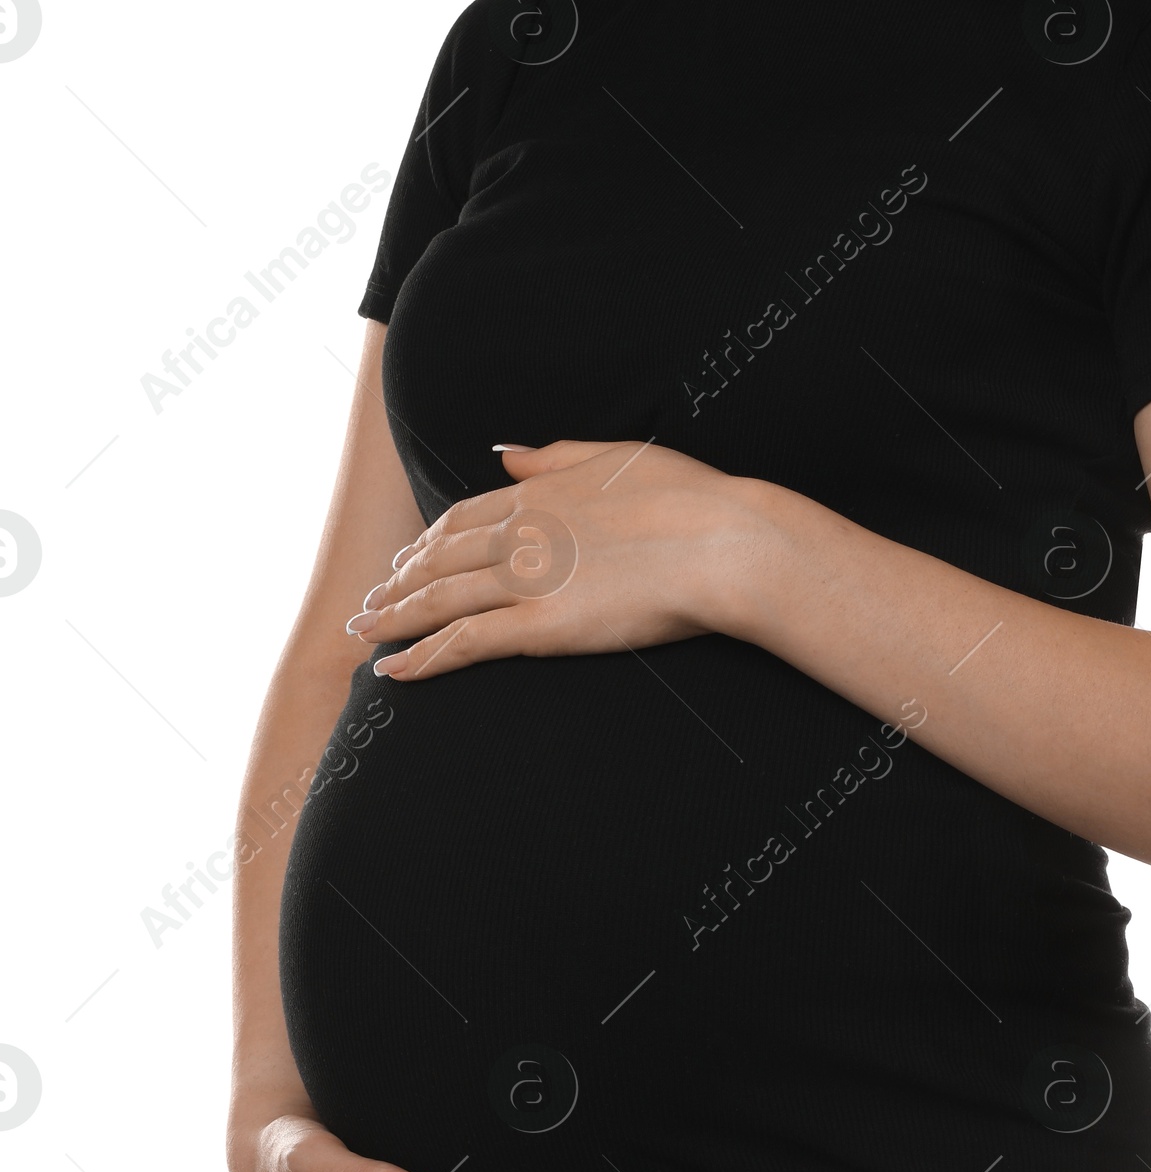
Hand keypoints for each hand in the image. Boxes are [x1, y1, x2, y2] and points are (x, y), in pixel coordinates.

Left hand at [342, 439, 780, 679]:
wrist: (722, 542)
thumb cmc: (691, 500)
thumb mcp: (619, 458)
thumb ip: (557, 459)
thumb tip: (511, 458)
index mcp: (538, 495)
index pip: (461, 520)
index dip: (427, 544)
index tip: (407, 562)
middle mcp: (519, 534)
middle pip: (437, 561)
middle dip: (397, 585)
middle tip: (369, 606)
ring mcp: (526, 581)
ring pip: (438, 601)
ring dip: (394, 620)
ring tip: (366, 638)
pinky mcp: (540, 626)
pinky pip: (464, 643)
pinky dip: (422, 658)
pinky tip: (394, 672)